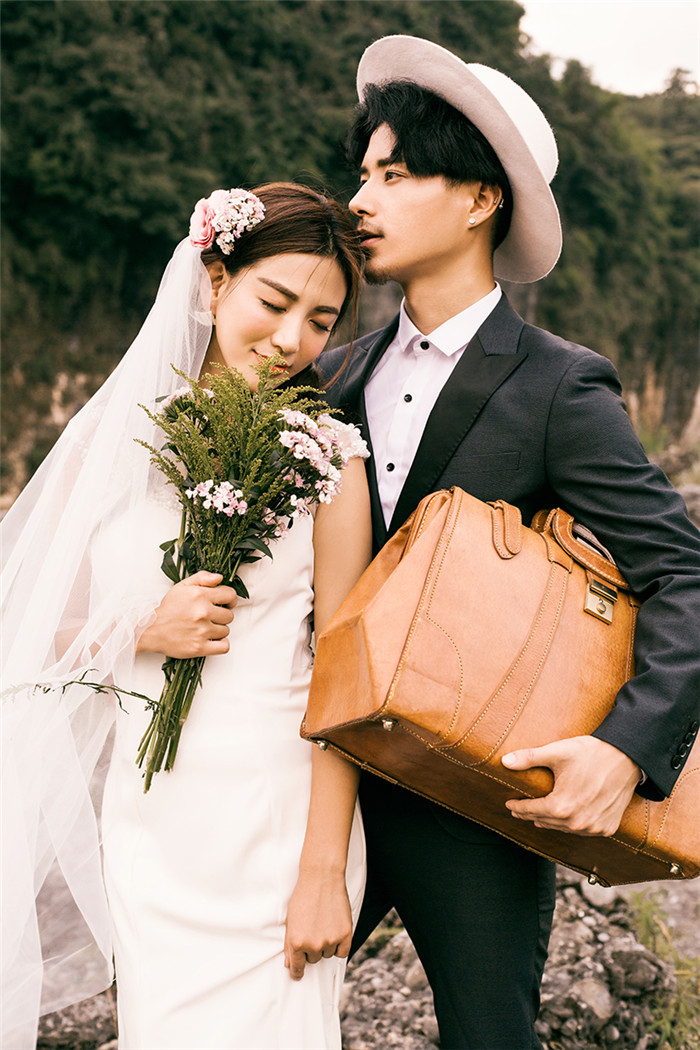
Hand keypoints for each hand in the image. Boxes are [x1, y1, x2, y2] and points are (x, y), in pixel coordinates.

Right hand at [136, 571, 236, 657]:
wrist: (150, 629)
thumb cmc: (167, 609)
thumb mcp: (182, 587)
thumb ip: (202, 578)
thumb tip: (220, 577)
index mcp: (200, 595)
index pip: (230, 595)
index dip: (229, 599)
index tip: (224, 603)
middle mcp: (203, 612)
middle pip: (229, 615)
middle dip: (221, 616)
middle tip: (209, 617)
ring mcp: (202, 631)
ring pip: (226, 630)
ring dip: (218, 630)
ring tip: (204, 628)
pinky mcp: (199, 647)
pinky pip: (224, 646)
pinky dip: (221, 644)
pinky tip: (212, 640)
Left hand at [283, 870, 351, 980]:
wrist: (322, 878)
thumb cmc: (304, 896)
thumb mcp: (290, 920)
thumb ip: (289, 944)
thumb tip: (290, 964)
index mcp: (296, 942)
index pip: (297, 967)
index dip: (297, 972)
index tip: (298, 974)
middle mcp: (312, 945)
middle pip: (313, 959)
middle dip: (312, 948)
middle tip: (313, 929)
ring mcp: (330, 940)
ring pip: (328, 954)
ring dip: (326, 945)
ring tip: (323, 924)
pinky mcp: (345, 934)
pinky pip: (342, 952)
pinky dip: (339, 946)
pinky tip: (335, 932)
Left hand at [502, 736, 640, 836]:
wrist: (627, 758)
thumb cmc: (591, 753)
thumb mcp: (557, 752)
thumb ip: (529, 758)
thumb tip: (504, 762)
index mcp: (561, 806)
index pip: (531, 811)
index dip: (518, 807)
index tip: (509, 804)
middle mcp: (577, 822)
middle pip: (545, 822)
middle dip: (531, 815)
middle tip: (520, 811)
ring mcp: (593, 827)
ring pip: (563, 828)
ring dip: (551, 822)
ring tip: (540, 816)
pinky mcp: (607, 828)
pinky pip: (583, 830)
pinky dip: (572, 825)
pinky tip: (566, 819)